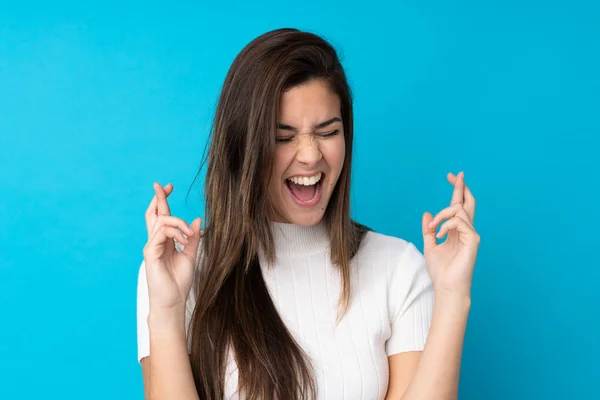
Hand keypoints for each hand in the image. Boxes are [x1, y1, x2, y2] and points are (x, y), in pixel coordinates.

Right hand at [143, 182, 202, 313]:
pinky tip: (183, 240)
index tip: (169, 186)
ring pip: (160, 221)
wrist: (173, 301)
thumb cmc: (179, 281)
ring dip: (178, 222)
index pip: (161, 216)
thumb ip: (192, 238)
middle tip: (165, 185)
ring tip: (189, 235)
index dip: (164, 200)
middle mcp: (156, 241)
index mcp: (165, 241)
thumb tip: (196, 220)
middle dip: (159, 198)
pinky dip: (174, 232)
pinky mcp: (150, 252)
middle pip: (153, 213)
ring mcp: (152, 246)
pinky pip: (160, 232)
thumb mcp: (190, 255)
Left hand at [422, 172, 479, 297]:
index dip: (457, 189)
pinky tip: (438, 235)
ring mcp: (470, 234)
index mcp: (456, 230)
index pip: (459, 205)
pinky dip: (445, 225)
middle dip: (461, 187)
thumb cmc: (440, 270)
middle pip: (467, 202)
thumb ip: (429, 230)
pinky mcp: (472, 239)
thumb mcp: (429, 245)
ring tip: (432, 229)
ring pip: (459, 210)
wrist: (446, 286)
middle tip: (454, 175)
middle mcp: (465, 229)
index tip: (452, 176)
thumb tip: (427, 213)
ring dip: (441, 215)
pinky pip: (459, 222)